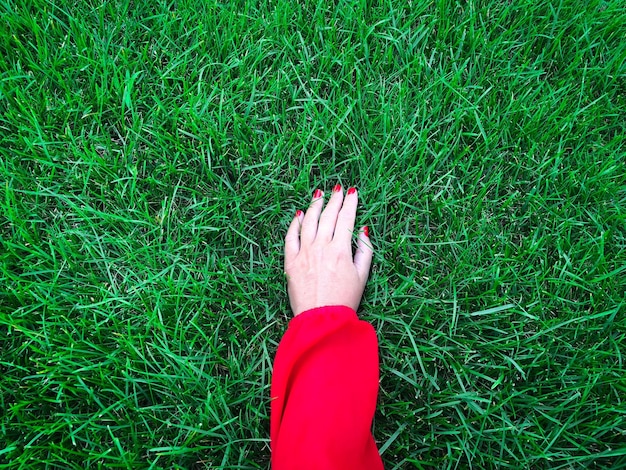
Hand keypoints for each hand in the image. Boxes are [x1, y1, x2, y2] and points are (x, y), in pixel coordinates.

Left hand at [284, 185, 373, 315]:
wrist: (321, 319)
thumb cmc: (345, 299)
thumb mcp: (362, 276)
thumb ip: (365, 251)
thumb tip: (363, 230)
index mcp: (341, 250)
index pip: (346, 218)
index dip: (350, 203)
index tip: (353, 192)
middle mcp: (321, 247)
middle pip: (328, 216)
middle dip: (334, 199)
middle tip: (338, 189)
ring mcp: (304, 252)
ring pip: (308, 221)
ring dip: (315, 205)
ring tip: (319, 194)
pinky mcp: (290, 261)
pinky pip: (291, 237)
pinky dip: (294, 223)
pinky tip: (299, 214)